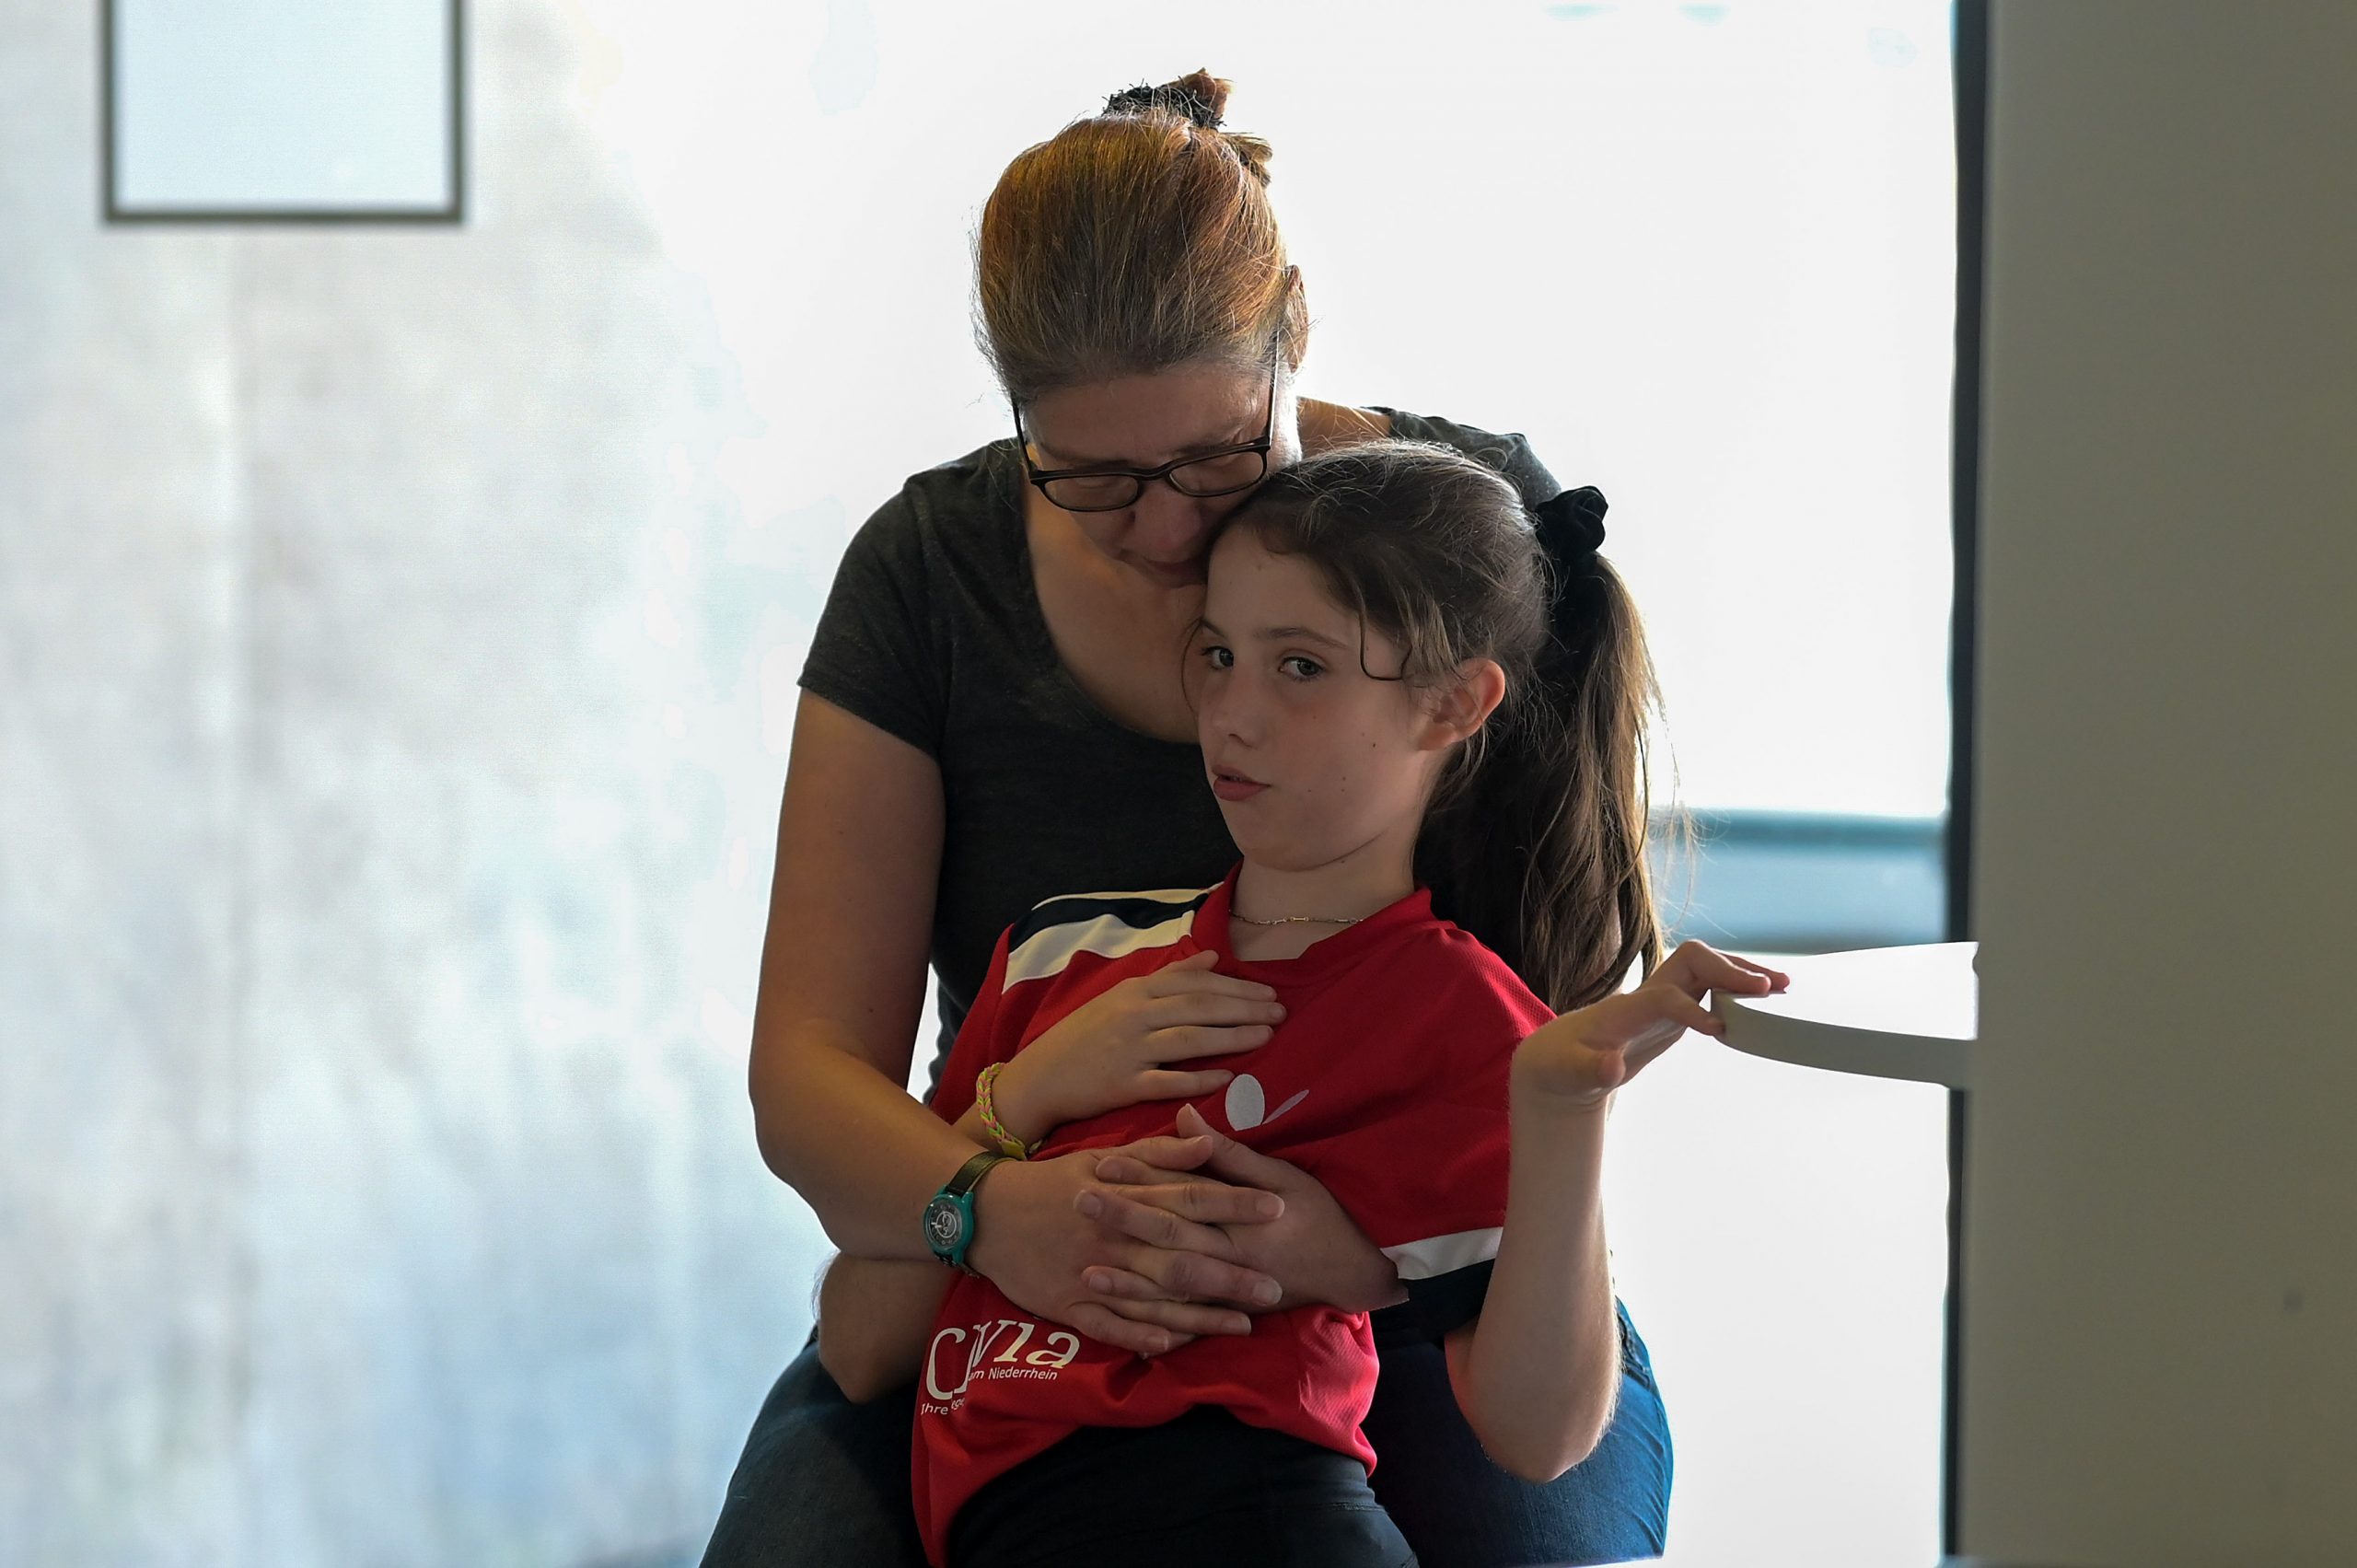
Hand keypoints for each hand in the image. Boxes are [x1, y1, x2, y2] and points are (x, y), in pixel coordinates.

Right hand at [965, 1134, 1286, 1356]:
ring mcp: (1092, 1273)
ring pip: (1154, 1298)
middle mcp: (1115, 1236)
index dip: (1235, 1202)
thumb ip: (1159, 1153)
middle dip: (1231, 1272)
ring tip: (1245, 1324)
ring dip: (1201, 1313)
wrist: (987, 1212)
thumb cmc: (1056, 1182)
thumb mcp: (1104, 1156)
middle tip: (1276, 1285)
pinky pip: (1109, 1325)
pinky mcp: (1070, 1305)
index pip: (1191, 1196)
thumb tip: (1207, 1141)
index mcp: (1127, 1195)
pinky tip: (1174, 1345)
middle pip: (1182, 1255)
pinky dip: (1140, 1335)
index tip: (1277, 1208)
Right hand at [991, 950, 1285, 1144]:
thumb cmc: (1083, 1037)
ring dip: (1232, 1037)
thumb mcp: (1121, 997)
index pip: (1194, 982)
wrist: (1039, 1077)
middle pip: (1199, 1007)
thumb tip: (1212, 956)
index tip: (1269, 991)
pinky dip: (1201, 1077)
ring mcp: (1129, 1050)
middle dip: (1244, 1008)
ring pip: (1190, 1039)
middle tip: (1280, 1013)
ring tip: (1266, 1037)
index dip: (1235, 986)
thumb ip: (1168, 976)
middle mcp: (1134, 1016)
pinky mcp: (1124, 1084)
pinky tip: (1229, 1077)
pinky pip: (1169, 1081)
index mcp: (1135, 991)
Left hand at [1083, 1103, 1405, 1313]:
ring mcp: (1230, 1292)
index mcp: (1243, 1219)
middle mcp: (1232, 1258)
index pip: (1182, 1195)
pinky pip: (1186, 1323)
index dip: (1141, 1179)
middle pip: (1168, 1241)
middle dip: (1122, 1222)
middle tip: (1078, 1202)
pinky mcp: (1229, 1312)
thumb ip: (1229, 1154)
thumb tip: (1183, 1117)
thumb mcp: (1282, 1175)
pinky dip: (1154, 1324)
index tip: (1102, 1165)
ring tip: (1086, 1269)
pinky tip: (1123, 1319)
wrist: (1353, 1272)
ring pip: (1171, 1289)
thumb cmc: (1319, 1214)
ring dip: (1128, 1281)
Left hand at [1515, 940, 1789, 1107]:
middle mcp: (1648, 994)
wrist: (1559, 1056)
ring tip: (1782, 986)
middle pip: (1693, 961)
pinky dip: (1737, 987)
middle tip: (1771, 989)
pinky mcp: (1675, 1008)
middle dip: (1730, 969)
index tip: (1720, 1030)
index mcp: (1625, 1010)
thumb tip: (1612, 1068)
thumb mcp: (1571, 1075)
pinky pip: (1711, 986)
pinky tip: (1763, 1001)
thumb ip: (1591, 1071)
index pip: (1665, 997)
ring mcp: (1664, 997)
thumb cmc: (1563, 1066)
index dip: (1692, 1010)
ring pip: (1707, 968)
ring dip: (1742, 972)